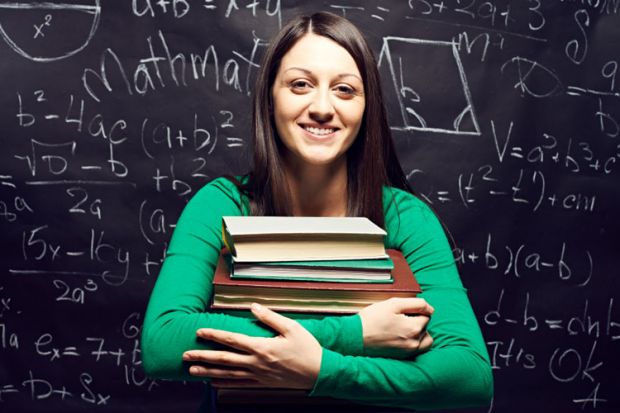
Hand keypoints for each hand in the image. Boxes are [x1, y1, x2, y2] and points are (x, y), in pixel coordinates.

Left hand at [183, 303, 321, 388]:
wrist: (319, 373)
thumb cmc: (307, 349)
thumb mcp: (292, 328)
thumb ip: (270, 317)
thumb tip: (253, 306)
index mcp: (262, 347)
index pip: (232, 340)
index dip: (214, 335)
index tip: (200, 332)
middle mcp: (257, 363)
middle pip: (224, 359)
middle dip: (203, 356)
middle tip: (185, 354)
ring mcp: (258, 375)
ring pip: (227, 374)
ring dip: (208, 371)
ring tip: (192, 370)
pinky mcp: (262, 382)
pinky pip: (238, 384)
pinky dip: (224, 383)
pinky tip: (213, 382)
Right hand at [358, 297, 433, 357]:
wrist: (355, 337)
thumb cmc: (372, 319)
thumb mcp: (393, 304)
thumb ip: (415, 303)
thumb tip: (430, 308)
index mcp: (414, 328)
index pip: (427, 315)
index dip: (416, 309)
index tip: (403, 310)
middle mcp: (414, 342)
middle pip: (426, 327)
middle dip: (417, 320)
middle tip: (400, 317)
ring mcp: (408, 351)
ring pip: (425, 340)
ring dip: (420, 333)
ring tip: (405, 327)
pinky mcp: (402, 357)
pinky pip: (417, 350)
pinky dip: (414, 342)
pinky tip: (402, 336)